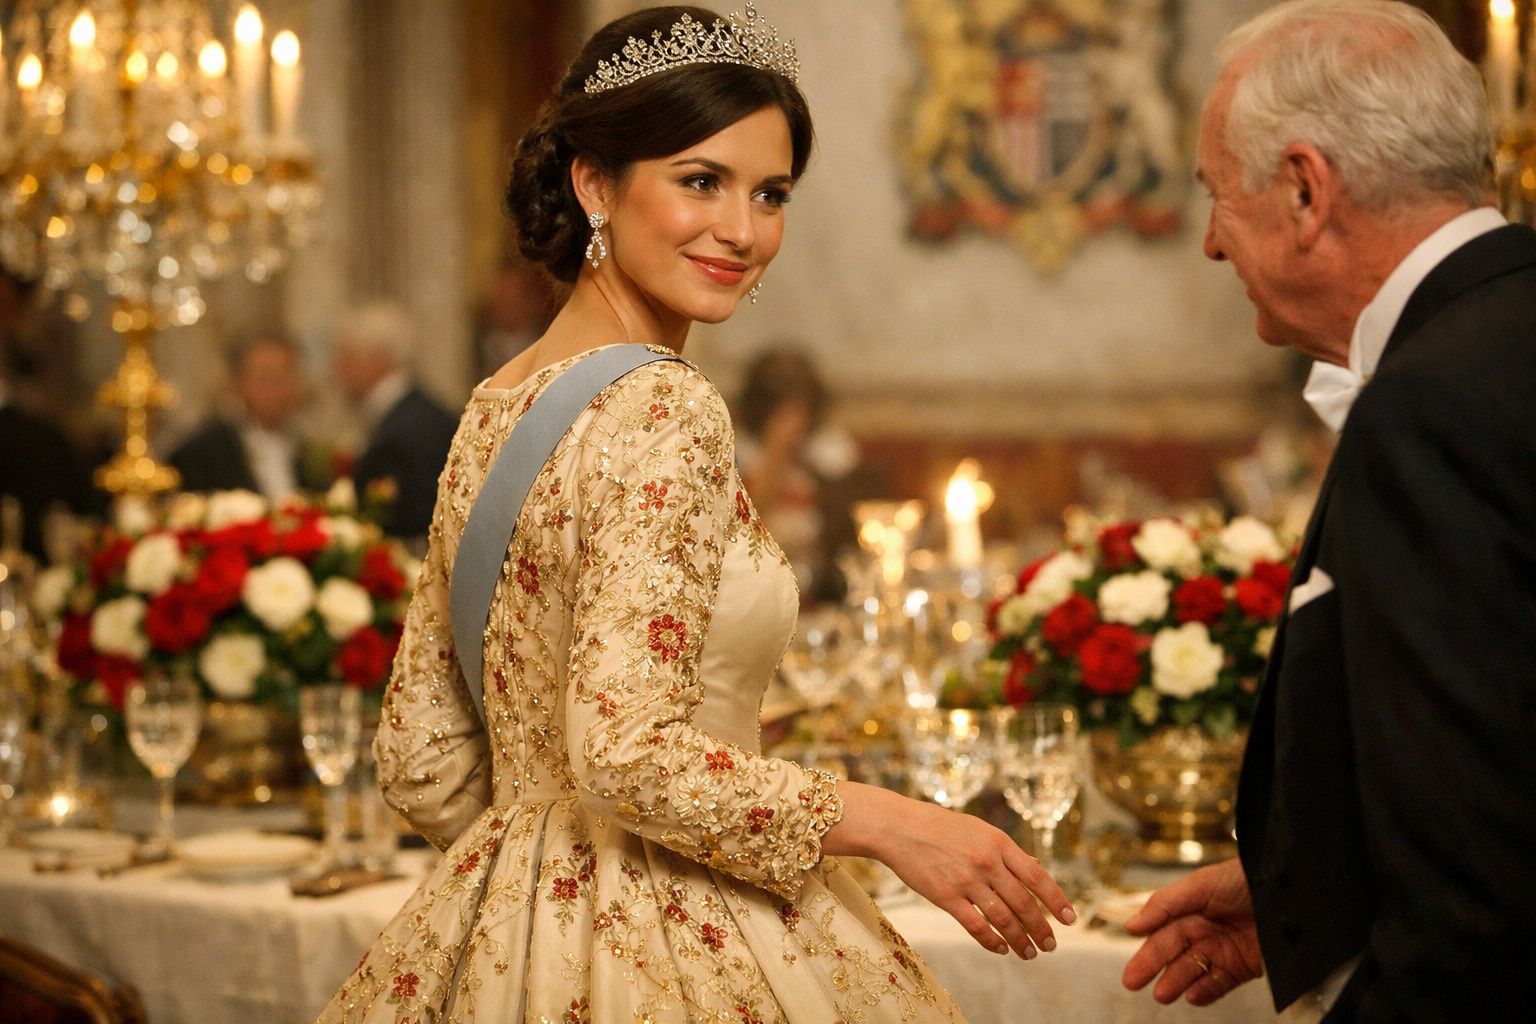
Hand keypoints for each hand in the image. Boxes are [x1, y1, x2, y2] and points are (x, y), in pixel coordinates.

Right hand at [824, 783, 1076, 960]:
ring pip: (1003, 918)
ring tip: (1030, 953)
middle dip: (1041, 928)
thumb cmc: (940, 827)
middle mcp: (987, 862)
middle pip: (1024, 903)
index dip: (1056, 900)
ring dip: (1020, 940)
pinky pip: (976, 926)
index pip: (1037, 877)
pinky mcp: (946, 897)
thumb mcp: (979, 829)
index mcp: (999, 842)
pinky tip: (1001, 949)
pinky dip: (991, 941)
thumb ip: (1006, 852)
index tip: (1070, 919)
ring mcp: (967, 880)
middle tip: (1051, 944)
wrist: (899, 827)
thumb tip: (1036, 871)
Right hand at [1122, 858, 1264, 1005]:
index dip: (1146, 947)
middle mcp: (1204, 928)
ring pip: (1193, 969)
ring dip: (1176, 982)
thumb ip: (1166, 904)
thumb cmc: (1246, 880)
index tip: (1131, 965)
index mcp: (1191, 907)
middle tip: (1132, 982)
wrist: (1293, 896)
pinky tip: (1192, 996)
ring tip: (1162, 994)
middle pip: (1172, 951)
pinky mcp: (1243, 967)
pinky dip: (1205, 991)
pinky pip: (1219, 983)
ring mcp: (1223, 949)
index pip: (1162, 930)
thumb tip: (1132, 925)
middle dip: (1152, 967)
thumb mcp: (1202, 884)